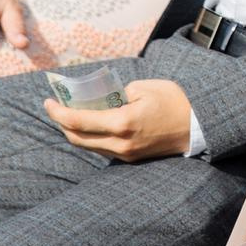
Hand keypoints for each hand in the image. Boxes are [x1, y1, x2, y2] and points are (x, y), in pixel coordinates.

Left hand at [45, 78, 192, 161]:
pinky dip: (90, 136)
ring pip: (88, 146)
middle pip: (76, 138)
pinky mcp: (130, 158)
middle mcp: (120, 143)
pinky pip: (102, 149)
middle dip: (61, 122)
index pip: (77, 121)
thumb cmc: (174, 101)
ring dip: (75, 131)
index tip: (48, 102)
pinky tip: (91, 123)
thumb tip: (101, 100)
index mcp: (122, 122)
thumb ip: (118, 93)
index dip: (57, 112)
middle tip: (56, 107)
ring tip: (71, 113)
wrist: (198, 126)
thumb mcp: (144, 86)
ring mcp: (125, 154)